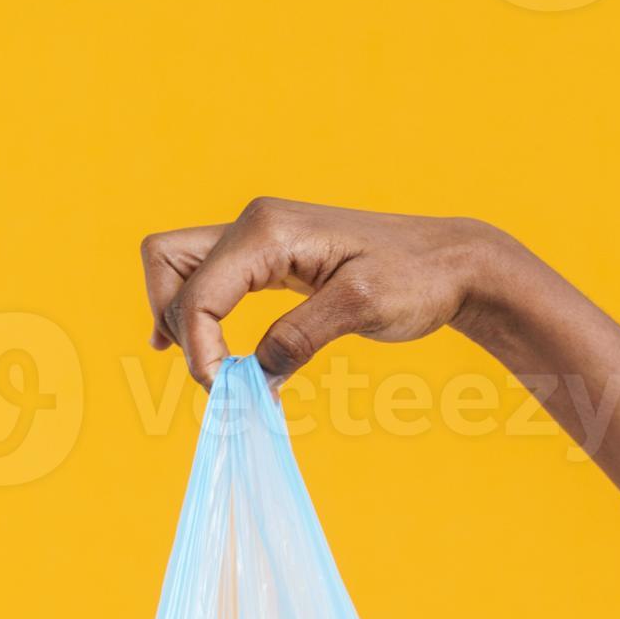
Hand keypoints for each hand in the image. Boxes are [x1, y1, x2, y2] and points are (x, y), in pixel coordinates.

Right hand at [139, 198, 516, 387]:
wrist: (451, 262)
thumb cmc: (416, 279)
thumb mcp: (361, 308)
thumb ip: (301, 337)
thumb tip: (255, 375)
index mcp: (269, 231)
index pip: (199, 292)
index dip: (200, 349)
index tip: (227, 394)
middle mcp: (254, 225)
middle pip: (168, 265)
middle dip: (175, 325)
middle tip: (216, 380)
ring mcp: (259, 238)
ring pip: (180, 268)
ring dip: (179, 318)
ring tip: (208, 372)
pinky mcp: (270, 258)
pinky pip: (208, 278)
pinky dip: (196, 313)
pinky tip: (204, 352)